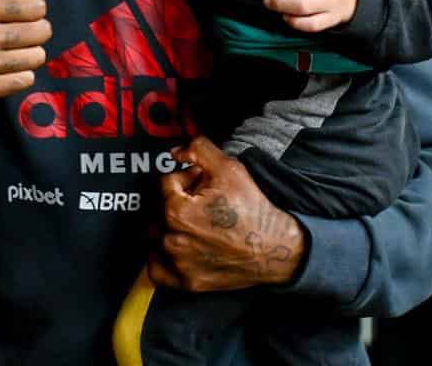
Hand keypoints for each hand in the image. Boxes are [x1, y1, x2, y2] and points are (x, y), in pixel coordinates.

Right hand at [0, 0, 50, 112]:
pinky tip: (0, 67)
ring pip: (36, 58)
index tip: (12, 10)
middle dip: (33, 31)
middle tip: (12, 31)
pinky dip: (19, 75)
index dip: (31, 8)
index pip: (37, 7)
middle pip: (41, 34)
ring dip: (27, 54)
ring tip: (6, 49)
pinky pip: (26, 80)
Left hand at [149, 137, 304, 292]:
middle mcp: (172, 240)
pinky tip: (177, 247)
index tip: (202, 181)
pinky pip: (157, 270)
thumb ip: (197, 149)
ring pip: (157, 236)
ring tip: (195, 222)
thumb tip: (176, 152)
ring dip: (170, 225)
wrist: (274, 247)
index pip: (167, 182)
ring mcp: (179, 264)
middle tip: (202, 201)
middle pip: (160, 208)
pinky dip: (161, 258)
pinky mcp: (187, 282)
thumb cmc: (253, 209)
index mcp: (176, 211)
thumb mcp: (228, 167)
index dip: (186, 177)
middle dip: (178, 199)